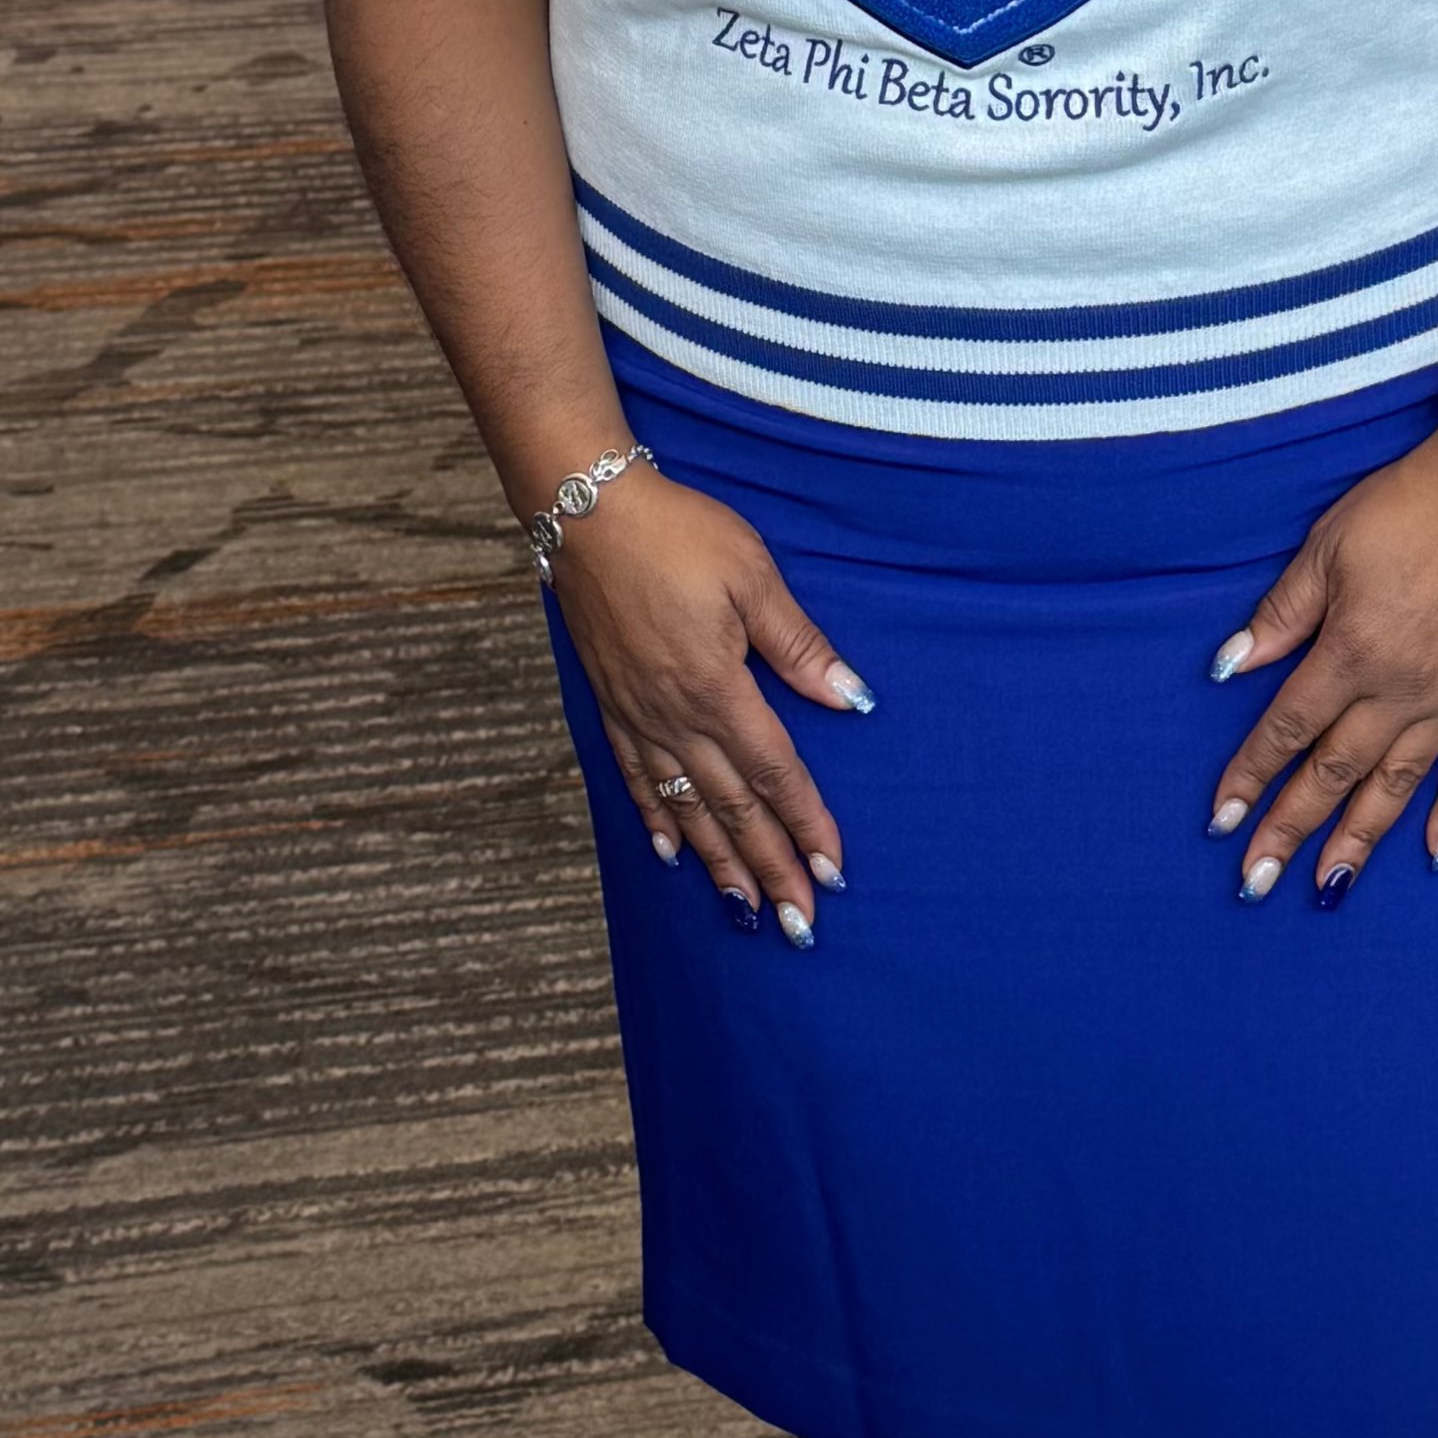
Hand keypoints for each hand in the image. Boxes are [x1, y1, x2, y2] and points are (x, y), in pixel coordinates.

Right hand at [550, 473, 871, 938]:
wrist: (587, 513)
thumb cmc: (678, 534)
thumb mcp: (754, 577)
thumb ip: (799, 646)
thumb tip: (850, 700)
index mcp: (717, 690)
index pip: (775, 774)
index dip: (806, 825)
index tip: (833, 873)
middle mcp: (675, 717)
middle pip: (733, 809)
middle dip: (770, 868)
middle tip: (800, 925)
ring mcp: (638, 715)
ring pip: (686, 807)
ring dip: (718, 862)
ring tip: (746, 911)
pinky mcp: (611, 703)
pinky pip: (634, 778)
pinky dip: (656, 819)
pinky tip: (669, 853)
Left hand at [1204, 412, 1437, 903]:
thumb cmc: (1411, 503)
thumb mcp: (1328, 545)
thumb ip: (1282, 614)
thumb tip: (1228, 666)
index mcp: (1352, 649)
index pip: (1287, 728)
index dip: (1249, 775)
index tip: (1219, 819)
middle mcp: (1401, 687)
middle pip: (1335, 772)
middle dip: (1291, 829)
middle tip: (1255, 880)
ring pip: (1397, 784)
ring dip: (1360, 839)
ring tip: (1328, 888)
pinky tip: (1435, 852)